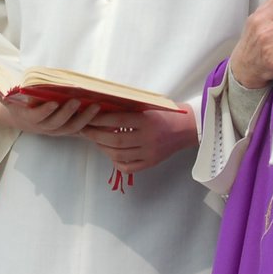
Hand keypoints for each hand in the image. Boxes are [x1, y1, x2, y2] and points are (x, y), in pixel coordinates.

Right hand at [0, 94, 98, 136]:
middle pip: (57, 123)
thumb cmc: (15, 104)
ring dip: (83, 119)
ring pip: (70, 128)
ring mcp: (54, 130)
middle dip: (67, 113)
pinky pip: (78, 129)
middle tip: (78, 101)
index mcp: (28, 118)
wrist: (20, 119)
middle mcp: (42, 127)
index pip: (37, 117)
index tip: (53, 103)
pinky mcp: (64, 130)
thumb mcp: (4, 97)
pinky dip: (88, 123)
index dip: (45, 111)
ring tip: (94, 106)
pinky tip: (99, 113)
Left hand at [81, 105, 198, 173]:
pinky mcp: (151, 163)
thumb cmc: (166, 113)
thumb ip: (129, 109)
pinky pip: (128, 167)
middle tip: (85, 130)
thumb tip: (102, 109)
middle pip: (115, 140)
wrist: (187, 128)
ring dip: (103, 148)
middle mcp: (148, 138)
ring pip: (119, 155)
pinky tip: (111, 154)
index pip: (118, 121)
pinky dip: (116, 161)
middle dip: (96, 136)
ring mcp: (150, 153)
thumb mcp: (149, 106)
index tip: (88, 117)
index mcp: (148, 121)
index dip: (99, 120)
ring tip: (96, 140)